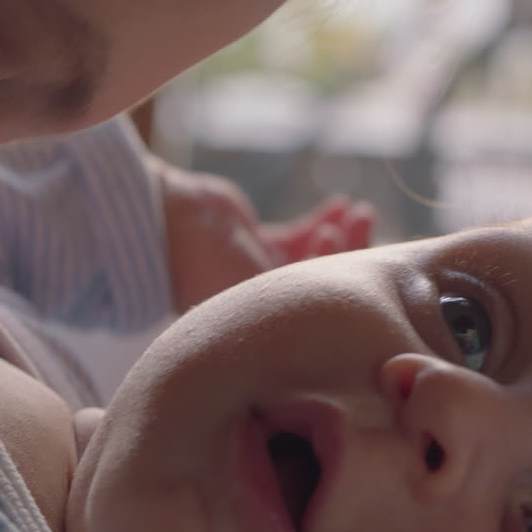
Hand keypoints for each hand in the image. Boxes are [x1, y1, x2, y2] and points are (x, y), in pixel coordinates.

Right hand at [159, 161, 372, 310]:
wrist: (165, 221)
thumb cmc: (203, 262)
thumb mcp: (258, 289)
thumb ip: (305, 299)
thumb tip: (366, 304)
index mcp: (263, 326)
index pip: (321, 310)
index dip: (345, 279)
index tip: (347, 245)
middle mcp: (265, 304)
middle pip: (325, 282)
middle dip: (350, 251)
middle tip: (364, 220)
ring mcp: (261, 272)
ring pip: (316, 257)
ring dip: (340, 232)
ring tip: (358, 210)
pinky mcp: (256, 244)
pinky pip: (299, 236)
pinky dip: (322, 221)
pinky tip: (340, 205)